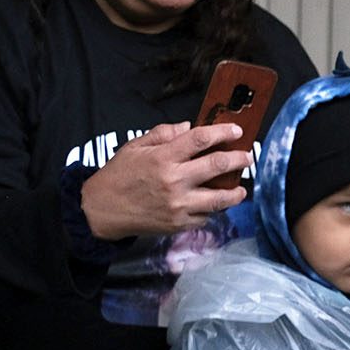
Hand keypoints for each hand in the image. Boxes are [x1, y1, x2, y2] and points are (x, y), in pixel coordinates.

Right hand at [80, 122, 253, 240]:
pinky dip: (213, 209)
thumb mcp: (134, 147)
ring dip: (236, 192)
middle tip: (247, 157)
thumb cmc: (119, 175)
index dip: (222, 132)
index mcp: (163, 158)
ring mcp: (179, 205)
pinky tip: (215, 204)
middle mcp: (174, 181)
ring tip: (241, 188)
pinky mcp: (180, 223)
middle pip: (217, 166)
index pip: (200, 139)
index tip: (236, 130)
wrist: (102, 210)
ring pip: (220, 198)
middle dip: (238, 159)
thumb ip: (163, 134)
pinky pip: (206, 216)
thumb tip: (189, 126)